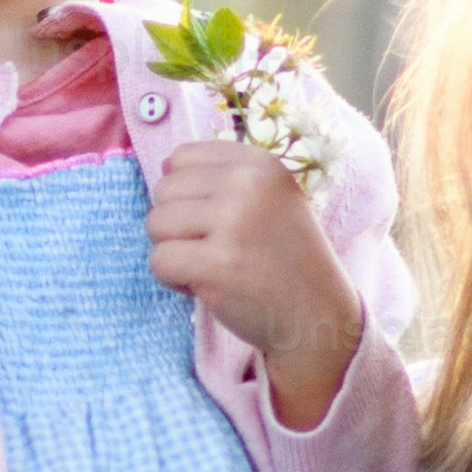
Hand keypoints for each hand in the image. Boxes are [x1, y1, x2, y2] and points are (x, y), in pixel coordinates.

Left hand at [148, 136, 364, 430]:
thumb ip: (222, 177)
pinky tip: (204, 286)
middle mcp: (247, 184)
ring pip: (155, 224)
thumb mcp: (270, 198)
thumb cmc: (283, 258)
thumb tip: (164, 164)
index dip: (186, 194)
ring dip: (173, 252)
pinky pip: (159, 261)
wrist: (317, 314)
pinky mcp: (217, 264)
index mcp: (260, 163)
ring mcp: (233, 223)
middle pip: (164, 191)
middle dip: (177, 225)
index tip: (217, 221)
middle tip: (215, 250)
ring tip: (210, 266)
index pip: (183, 157)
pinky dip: (172, 280)